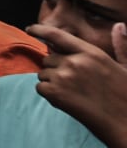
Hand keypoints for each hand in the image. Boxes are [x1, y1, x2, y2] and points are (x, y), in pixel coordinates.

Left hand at [32, 22, 126, 147]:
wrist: (124, 123)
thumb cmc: (126, 95)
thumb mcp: (126, 66)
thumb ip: (120, 45)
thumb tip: (119, 25)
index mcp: (92, 53)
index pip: (59, 36)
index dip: (41, 30)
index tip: (30, 28)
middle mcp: (75, 61)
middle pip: (49, 58)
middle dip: (56, 68)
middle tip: (75, 83)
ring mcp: (63, 77)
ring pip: (43, 74)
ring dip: (52, 82)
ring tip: (74, 93)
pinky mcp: (54, 93)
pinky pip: (40, 88)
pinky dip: (49, 94)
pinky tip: (68, 101)